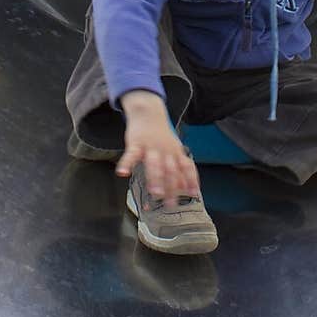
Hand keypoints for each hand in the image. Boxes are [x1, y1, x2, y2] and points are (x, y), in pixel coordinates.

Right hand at [116, 90, 199, 206]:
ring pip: (154, 164)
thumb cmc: (162, 135)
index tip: (194, 194)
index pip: (186, 167)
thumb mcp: (174, 148)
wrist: (148, 112)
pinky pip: (131, 154)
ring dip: (155, 179)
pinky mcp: (136, 142)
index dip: (191, 180)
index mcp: (176, 152)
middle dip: (172, 187)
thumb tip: (186, 189)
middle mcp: (166, 150)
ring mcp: (151, 146)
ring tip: (155, 193)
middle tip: (171, 204)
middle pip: (170, 170)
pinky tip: (122, 173)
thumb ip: (179, 167)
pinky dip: (126, 163)